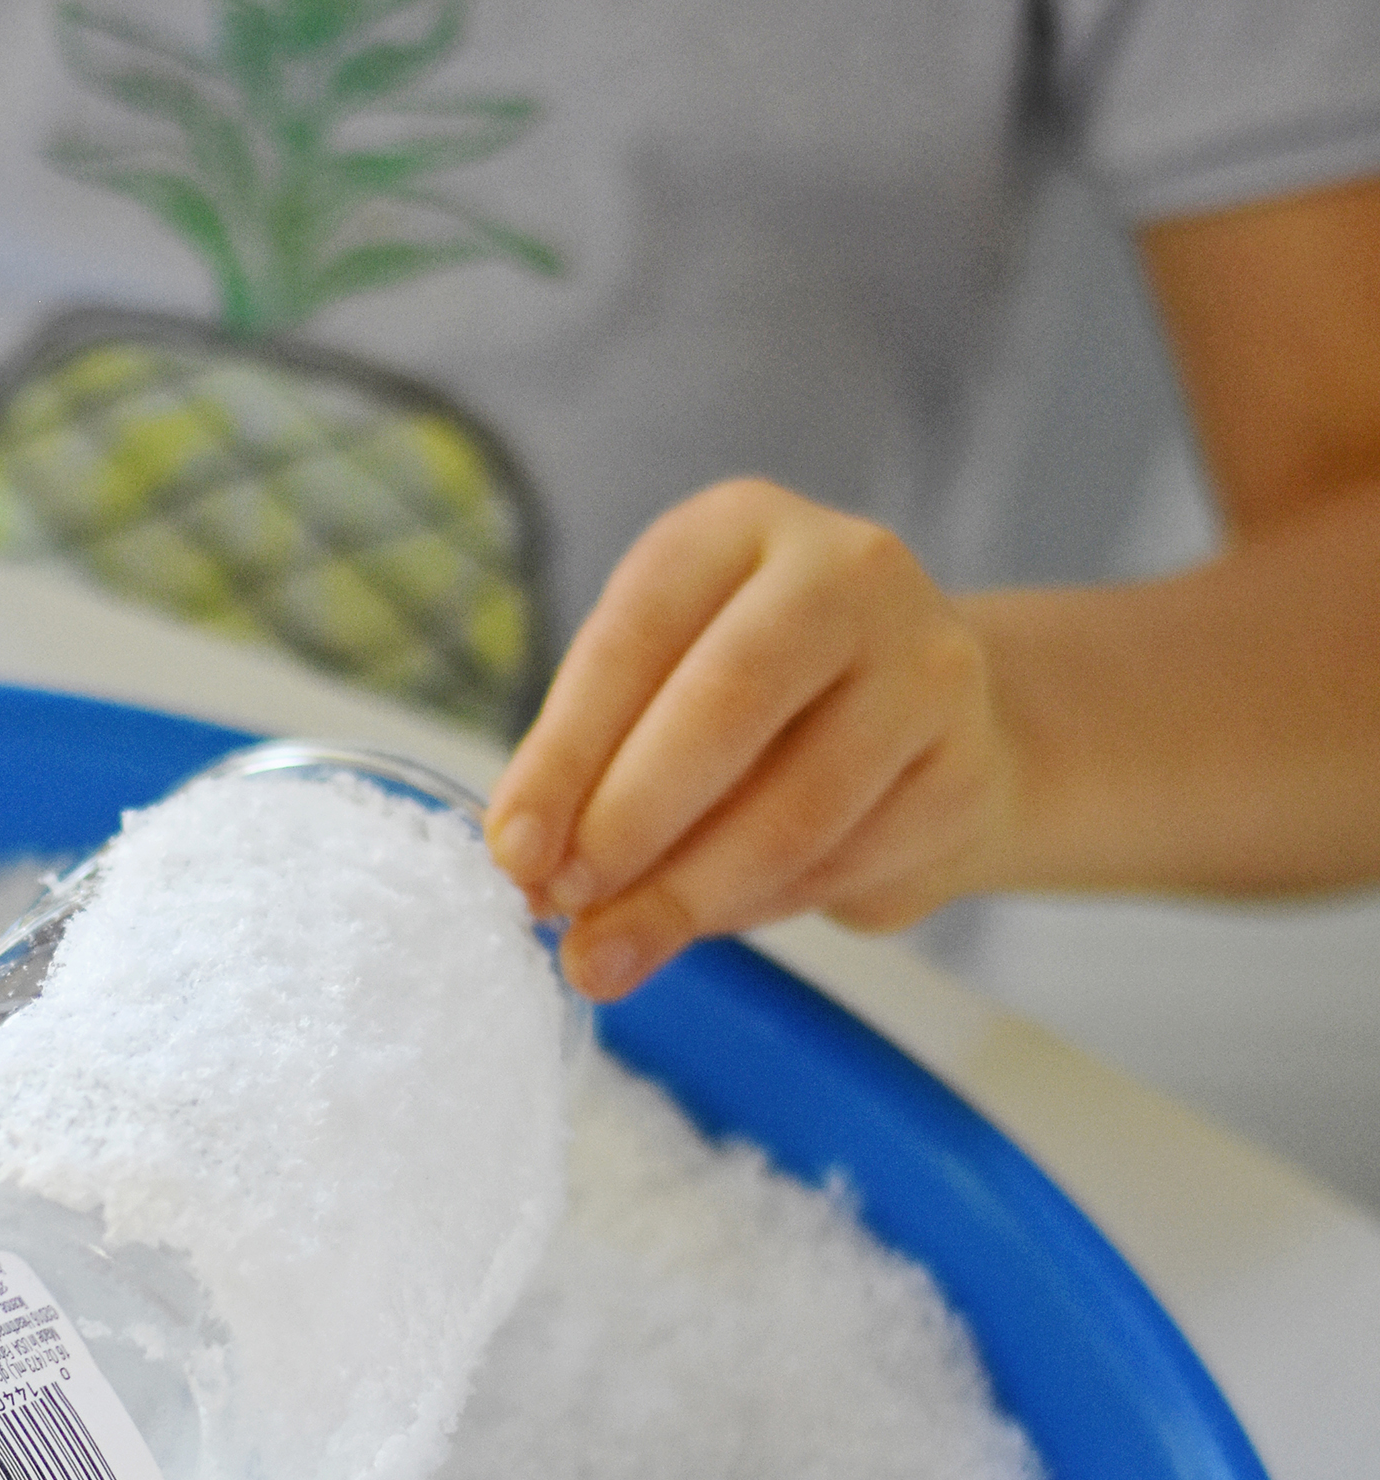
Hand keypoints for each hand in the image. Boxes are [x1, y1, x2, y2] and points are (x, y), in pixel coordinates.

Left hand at [486, 478, 1013, 997]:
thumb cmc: (758, 704)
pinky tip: (709, 919)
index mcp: (737, 526)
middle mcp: (847, 570)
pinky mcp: (965, 767)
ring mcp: (926, 664)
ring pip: (794, 806)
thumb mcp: (661, 692)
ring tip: (612, 953)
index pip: (633, 638)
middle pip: (725, 705)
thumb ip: (597, 767)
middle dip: (627, 826)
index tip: (513, 853)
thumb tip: (534, 876)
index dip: (564, 757)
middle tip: (564, 909)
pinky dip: (759, 910)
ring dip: (687, 896)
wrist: (928, 725)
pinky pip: (844, 862)